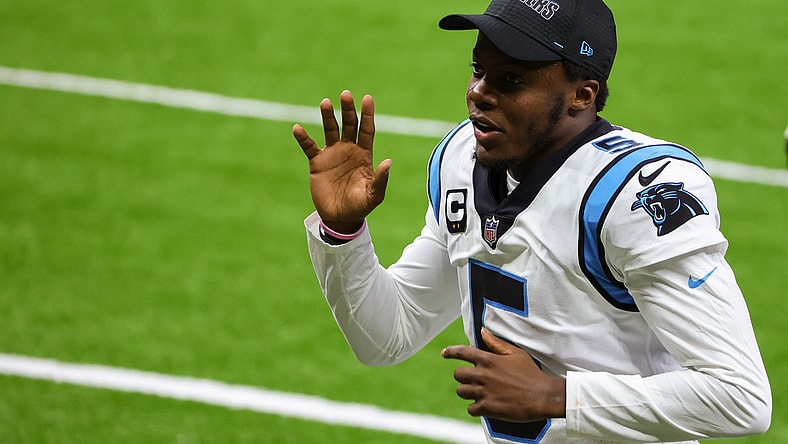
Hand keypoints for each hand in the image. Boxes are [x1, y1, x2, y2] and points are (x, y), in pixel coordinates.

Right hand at [293, 90, 391, 232]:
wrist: (340, 218)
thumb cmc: (360, 206)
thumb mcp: (374, 195)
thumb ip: (381, 179)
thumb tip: (388, 161)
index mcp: (364, 154)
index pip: (367, 130)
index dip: (367, 114)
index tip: (367, 98)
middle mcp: (349, 149)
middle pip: (349, 124)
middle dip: (348, 110)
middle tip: (346, 94)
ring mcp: (332, 154)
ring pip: (330, 130)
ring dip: (328, 116)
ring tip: (326, 102)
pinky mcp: (317, 162)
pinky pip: (309, 146)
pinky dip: (303, 138)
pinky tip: (297, 128)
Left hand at [441, 328, 565, 421]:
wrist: (542, 396)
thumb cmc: (531, 374)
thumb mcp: (515, 353)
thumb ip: (496, 343)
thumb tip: (483, 331)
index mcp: (488, 360)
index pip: (462, 352)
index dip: (450, 352)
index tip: (444, 353)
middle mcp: (483, 375)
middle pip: (458, 374)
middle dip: (463, 376)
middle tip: (472, 379)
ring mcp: (484, 392)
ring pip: (461, 391)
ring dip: (468, 392)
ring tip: (479, 392)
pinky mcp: (488, 408)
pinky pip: (470, 408)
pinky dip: (475, 407)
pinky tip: (484, 405)